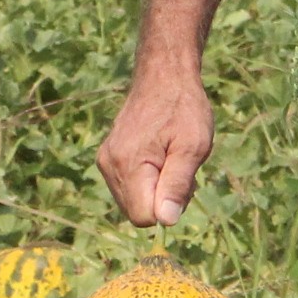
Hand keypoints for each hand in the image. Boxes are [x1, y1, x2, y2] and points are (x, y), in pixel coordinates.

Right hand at [96, 61, 214, 226]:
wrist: (163, 76)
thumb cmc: (183, 108)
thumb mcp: (192, 147)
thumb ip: (177, 185)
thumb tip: (166, 221)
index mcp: (128, 164)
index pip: (144, 218)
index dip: (167, 208)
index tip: (182, 181)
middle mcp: (109, 165)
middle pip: (137, 213)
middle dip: (162, 201)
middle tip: (180, 168)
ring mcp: (106, 161)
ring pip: (133, 202)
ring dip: (156, 191)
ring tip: (171, 160)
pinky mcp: (107, 158)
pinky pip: (129, 188)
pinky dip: (147, 182)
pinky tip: (160, 158)